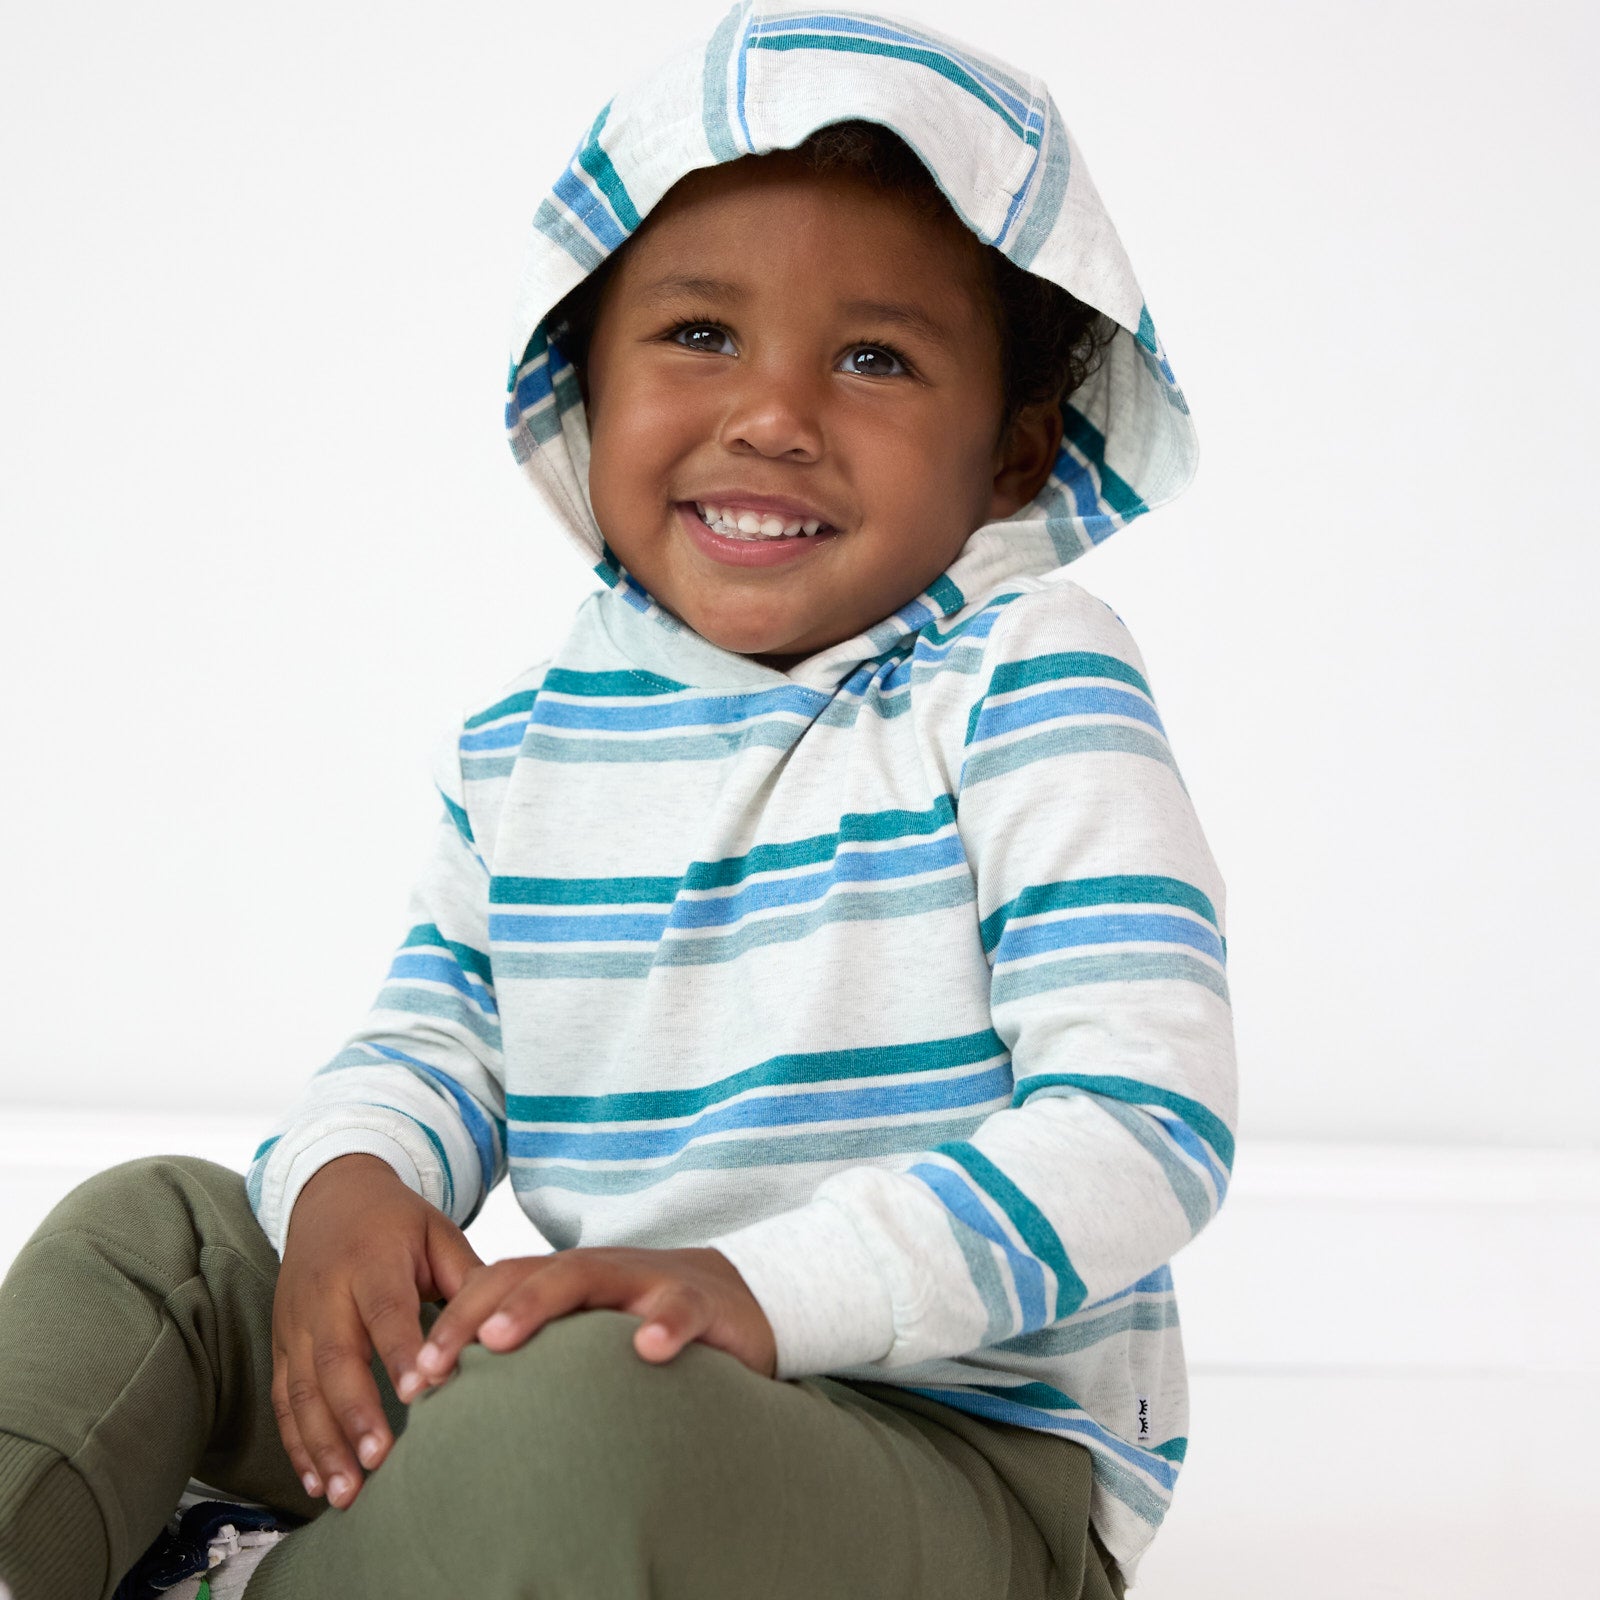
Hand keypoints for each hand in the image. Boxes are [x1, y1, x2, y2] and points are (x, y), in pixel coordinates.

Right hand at [272, 1154, 484, 1509]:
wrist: (330, 1196)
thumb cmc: (396, 1221)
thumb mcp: (437, 1231)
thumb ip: (468, 1277)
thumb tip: (505, 1325)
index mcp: (371, 1259)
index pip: (385, 1308)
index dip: (400, 1350)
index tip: (420, 1392)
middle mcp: (326, 1292)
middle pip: (336, 1358)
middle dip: (356, 1413)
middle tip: (380, 1460)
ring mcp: (298, 1322)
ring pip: (303, 1389)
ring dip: (322, 1444)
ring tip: (346, 1492)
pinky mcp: (283, 1344)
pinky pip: (283, 1399)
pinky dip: (297, 1443)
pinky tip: (316, 1481)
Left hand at [398, 1245, 777, 1397]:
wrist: (739, 1298)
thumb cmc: (648, 1321)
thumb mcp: (590, 1335)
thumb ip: (543, 1352)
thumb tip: (467, 1403)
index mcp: (570, 1281)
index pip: (499, 1283)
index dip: (453, 1320)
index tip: (413, 1376)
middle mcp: (603, 1272)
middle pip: (530, 1274)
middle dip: (475, 1313)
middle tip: (432, 1362)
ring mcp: (650, 1281)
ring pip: (591, 1274)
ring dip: (540, 1302)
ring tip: (501, 1336)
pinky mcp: (702, 1302)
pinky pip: (681, 1307)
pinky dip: (665, 1323)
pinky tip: (647, 1348)